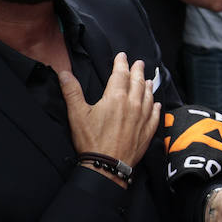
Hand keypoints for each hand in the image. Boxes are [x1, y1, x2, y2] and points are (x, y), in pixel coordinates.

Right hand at [60, 52, 159, 175]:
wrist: (107, 165)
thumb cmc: (91, 140)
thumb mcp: (77, 114)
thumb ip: (72, 91)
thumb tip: (63, 72)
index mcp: (115, 97)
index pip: (120, 74)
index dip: (121, 63)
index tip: (122, 56)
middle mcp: (132, 105)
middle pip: (137, 83)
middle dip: (137, 71)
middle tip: (139, 63)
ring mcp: (142, 118)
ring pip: (148, 97)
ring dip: (147, 86)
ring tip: (148, 80)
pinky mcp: (147, 132)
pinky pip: (155, 115)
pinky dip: (156, 107)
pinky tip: (157, 104)